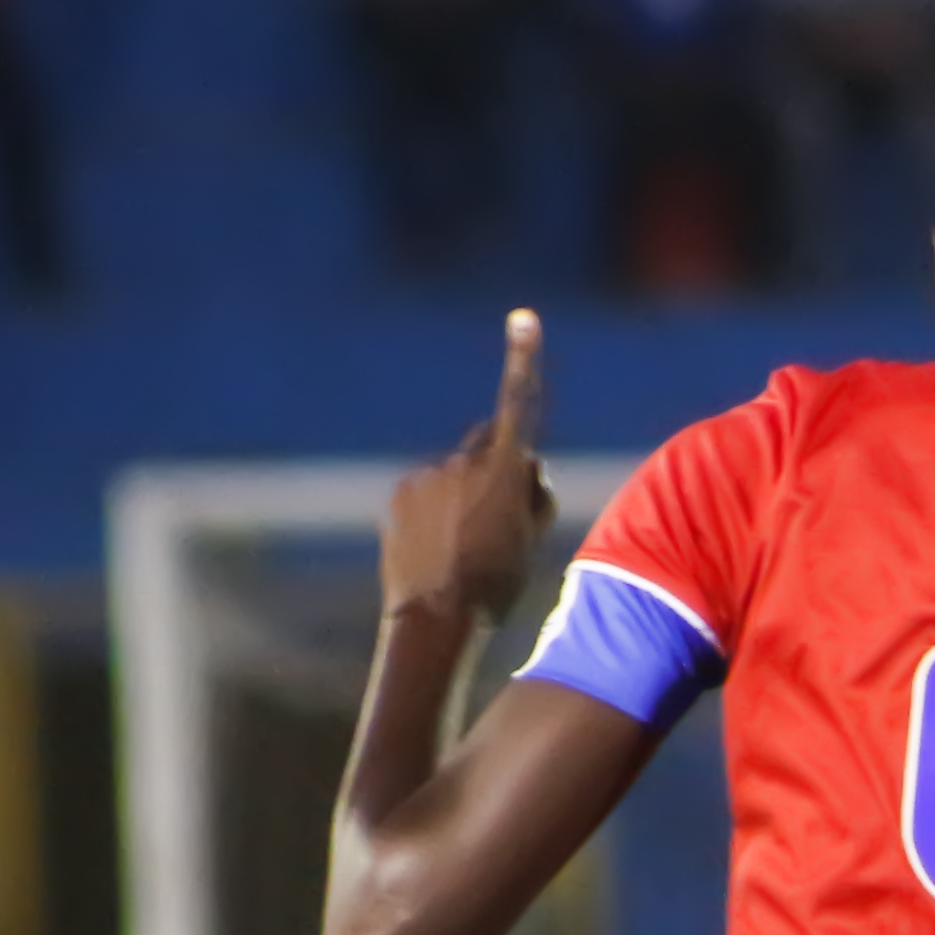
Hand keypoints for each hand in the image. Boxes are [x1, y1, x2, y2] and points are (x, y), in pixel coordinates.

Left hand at [382, 308, 554, 628]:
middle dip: (497, 464)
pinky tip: (437, 548)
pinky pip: (426, 491)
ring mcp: (428, 476)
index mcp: (506, 473)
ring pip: (456, 473)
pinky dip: (435, 509)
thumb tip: (527, 465)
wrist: (435, 617)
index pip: (519, 404)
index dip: (523, 359)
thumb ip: (533, 493)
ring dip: (463, 496)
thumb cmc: (496, 584)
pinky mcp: (400, 492)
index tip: (523, 318)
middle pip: (489, 445)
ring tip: (464, 548)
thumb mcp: (532, 539)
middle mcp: (464, 463)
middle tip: (502, 517)